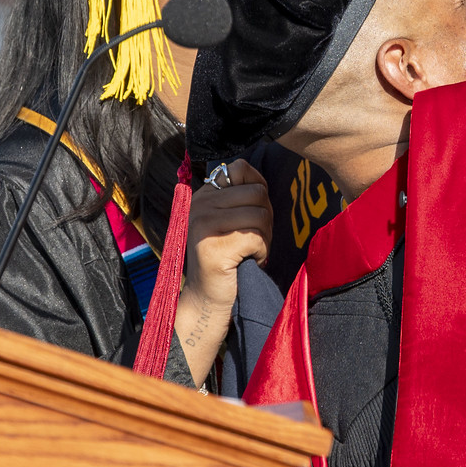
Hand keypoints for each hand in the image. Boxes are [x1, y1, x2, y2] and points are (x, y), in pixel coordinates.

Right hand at [172, 159, 271, 384]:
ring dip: (265, 237)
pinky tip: (249, 261)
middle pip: (257, 193)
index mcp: (204, 194)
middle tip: (255, 238)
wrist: (208, 298)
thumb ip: (239, 195)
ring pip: (260, 215)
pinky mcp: (215, 247)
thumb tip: (254, 175)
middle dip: (265, 217)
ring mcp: (204, 226)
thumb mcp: (229, 219)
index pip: (241, 168)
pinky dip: (262, 252)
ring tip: (252, 250)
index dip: (258, 188)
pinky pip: (257, 238)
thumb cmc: (228, 257)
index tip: (254, 211)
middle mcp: (200, 205)